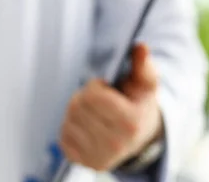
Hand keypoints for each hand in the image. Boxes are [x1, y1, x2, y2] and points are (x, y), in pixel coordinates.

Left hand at [59, 43, 163, 171]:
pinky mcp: (82, 161)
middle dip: (85, 96)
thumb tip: (140, 45)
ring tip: (93, 112)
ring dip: (77, 110)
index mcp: (130, 123)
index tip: (104, 86)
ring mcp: (98, 157)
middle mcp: (114, 145)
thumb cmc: (139, 103)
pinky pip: (63, 134)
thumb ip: (143, 64)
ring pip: (69, 119)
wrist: (140, 138)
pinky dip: (71, 126)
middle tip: (98, 99)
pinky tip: (87, 126)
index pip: (93, 96)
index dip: (95, 86)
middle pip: (78, 106)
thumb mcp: (145, 84)